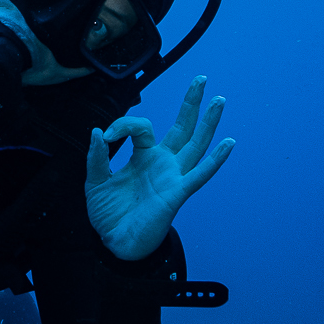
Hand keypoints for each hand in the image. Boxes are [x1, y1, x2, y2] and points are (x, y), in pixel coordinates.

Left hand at [84, 76, 234, 261]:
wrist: (115, 243)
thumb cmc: (110, 213)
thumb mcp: (95, 181)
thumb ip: (96, 157)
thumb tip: (98, 131)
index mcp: (143, 157)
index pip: (141, 128)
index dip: (123, 124)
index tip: (106, 136)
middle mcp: (162, 163)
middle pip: (182, 127)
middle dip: (191, 103)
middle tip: (201, 79)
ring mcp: (172, 177)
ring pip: (195, 145)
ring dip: (208, 123)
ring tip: (219, 100)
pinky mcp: (177, 193)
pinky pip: (199, 175)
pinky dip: (215, 160)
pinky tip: (228, 143)